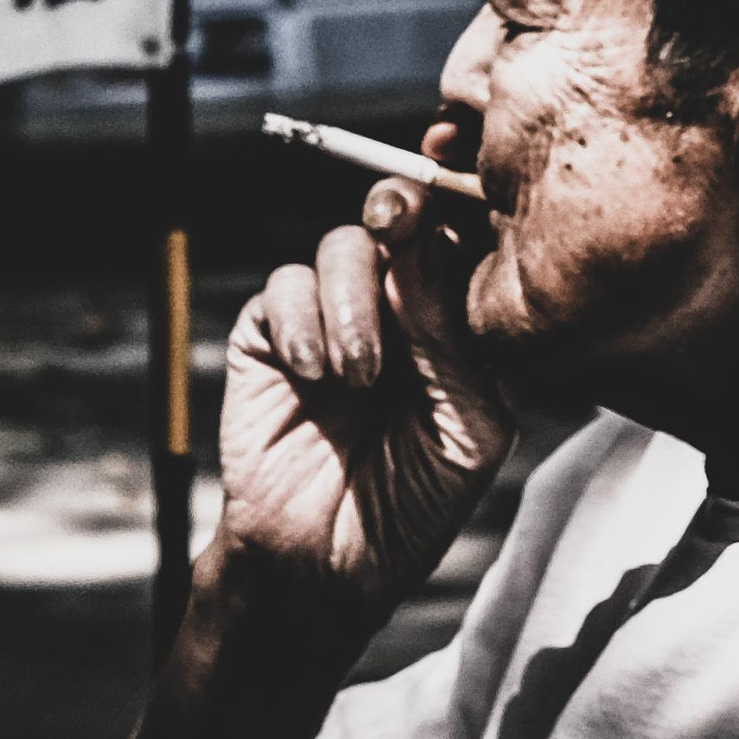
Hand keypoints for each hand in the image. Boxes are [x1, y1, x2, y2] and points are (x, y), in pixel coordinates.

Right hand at [211, 172, 514, 639]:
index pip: (464, 242)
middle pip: (401, 219)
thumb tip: (427, 249)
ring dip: (354, 302)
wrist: (324, 565)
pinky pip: (284, 288)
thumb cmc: (411, 507)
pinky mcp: (270, 336)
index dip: (461, 201)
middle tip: (396, 225)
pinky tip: (314, 377)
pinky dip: (302, 324)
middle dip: (401, 209)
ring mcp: (331, 318)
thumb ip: (455, 342)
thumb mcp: (467, 430)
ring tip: (359, 377)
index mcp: (455, 326)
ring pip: (343, 246)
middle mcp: (396, 310)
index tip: (451, 173)